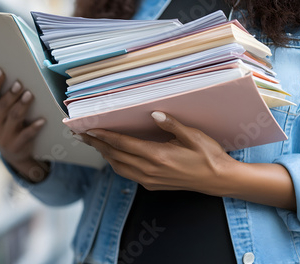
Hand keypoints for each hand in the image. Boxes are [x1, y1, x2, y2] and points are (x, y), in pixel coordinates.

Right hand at [0, 68, 48, 182]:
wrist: (13, 154)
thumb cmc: (8, 126)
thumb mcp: (0, 116)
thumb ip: (2, 101)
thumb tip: (14, 78)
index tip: (1, 71)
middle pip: (2, 107)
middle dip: (11, 94)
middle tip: (19, 83)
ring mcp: (3, 137)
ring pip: (14, 118)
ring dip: (22, 105)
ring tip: (30, 95)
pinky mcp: (16, 146)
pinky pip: (27, 134)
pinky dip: (35, 127)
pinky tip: (42, 120)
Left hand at [75, 111, 240, 194]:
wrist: (219, 180)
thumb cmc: (208, 156)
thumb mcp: (193, 136)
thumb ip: (171, 125)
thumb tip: (153, 114)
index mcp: (157, 156)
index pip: (121, 144)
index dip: (102, 136)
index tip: (87, 129)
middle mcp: (149, 170)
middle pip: (114, 156)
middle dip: (96, 144)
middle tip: (81, 134)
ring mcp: (150, 180)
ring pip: (118, 167)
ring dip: (104, 155)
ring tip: (94, 143)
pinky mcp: (153, 185)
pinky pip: (128, 174)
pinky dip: (116, 163)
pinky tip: (114, 156)